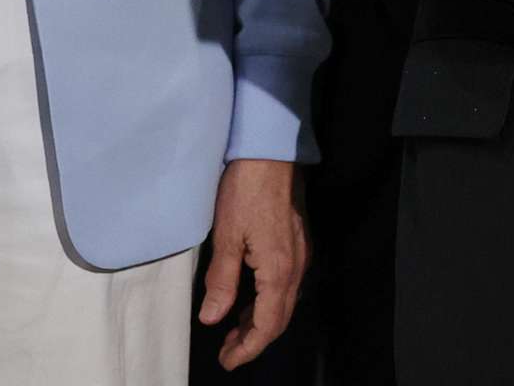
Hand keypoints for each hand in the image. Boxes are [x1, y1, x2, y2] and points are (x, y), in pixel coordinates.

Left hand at [197, 159, 306, 369]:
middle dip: (254, 340)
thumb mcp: (226, 236)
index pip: (267, 324)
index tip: (227, 360)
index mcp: (278, 269)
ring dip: (261, 321)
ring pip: (285, 302)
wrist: (270, 152)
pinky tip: (250, 299)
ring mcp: (300, 253)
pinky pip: (287, 284)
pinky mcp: (297, 242)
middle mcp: (296, 265)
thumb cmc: (246, 190)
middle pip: (280, 318)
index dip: (248, 348)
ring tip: (234, 330)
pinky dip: (268, 301)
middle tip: (228, 351)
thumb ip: (221, 281)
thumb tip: (213, 318)